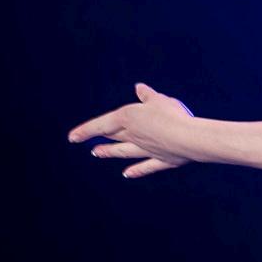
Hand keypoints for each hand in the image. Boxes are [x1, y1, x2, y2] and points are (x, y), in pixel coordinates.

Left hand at [68, 83, 199, 178]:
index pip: (101, 125)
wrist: (189, 139)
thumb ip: (148, 95)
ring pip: (124, 151)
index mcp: (128, 118)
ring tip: (98, 154)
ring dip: (110, 152)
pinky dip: (136, 170)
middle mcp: (133, 136)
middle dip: (100, 139)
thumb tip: (139, 88)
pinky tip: (127, 174)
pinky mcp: (162, 160)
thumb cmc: (173, 116)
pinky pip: (146, 166)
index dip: (85, 131)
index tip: (72, 138)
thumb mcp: (159, 99)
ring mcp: (146, 150)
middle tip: (90, 145)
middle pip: (113, 137)